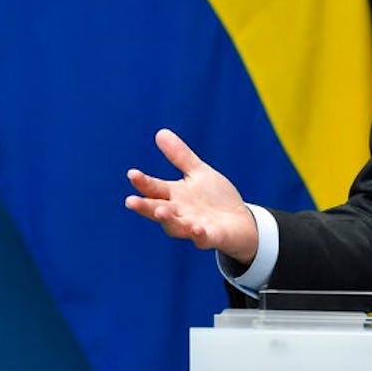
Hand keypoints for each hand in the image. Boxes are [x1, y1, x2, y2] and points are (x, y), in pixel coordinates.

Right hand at [125, 128, 258, 265]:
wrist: (241, 221)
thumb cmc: (215, 198)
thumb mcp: (198, 173)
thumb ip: (180, 156)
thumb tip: (160, 132)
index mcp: (175, 196)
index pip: (154, 189)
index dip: (143, 182)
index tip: (132, 174)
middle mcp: (180, 213)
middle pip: (158, 210)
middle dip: (145, 206)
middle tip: (130, 201)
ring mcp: (193, 227)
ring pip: (176, 227)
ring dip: (167, 220)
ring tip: (160, 211)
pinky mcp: (211, 237)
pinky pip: (202, 238)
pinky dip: (198, 234)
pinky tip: (196, 228)